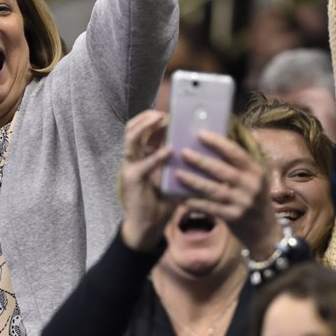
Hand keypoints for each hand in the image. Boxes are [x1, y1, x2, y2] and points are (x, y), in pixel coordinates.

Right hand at [118, 110, 174, 251]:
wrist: (149, 225)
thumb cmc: (163, 201)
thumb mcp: (174, 176)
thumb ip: (182, 162)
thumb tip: (204, 148)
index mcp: (143, 155)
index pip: (143, 130)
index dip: (153, 118)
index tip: (169, 110)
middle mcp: (134, 158)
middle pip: (132, 129)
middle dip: (146, 118)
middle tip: (162, 112)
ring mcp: (130, 166)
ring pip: (131, 139)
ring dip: (145, 127)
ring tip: (160, 120)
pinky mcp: (132, 178)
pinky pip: (143, 163)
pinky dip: (156, 155)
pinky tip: (169, 150)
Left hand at [175, 131, 278, 257]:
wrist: (264, 229)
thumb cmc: (254, 197)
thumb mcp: (255, 178)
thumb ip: (240, 164)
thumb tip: (223, 142)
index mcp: (256, 171)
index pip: (235, 153)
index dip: (217, 142)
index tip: (200, 134)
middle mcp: (251, 185)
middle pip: (222, 170)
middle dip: (201, 161)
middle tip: (183, 152)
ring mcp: (242, 202)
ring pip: (213, 189)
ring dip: (194, 181)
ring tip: (177, 173)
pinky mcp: (233, 217)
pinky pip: (210, 208)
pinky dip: (195, 202)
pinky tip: (182, 197)